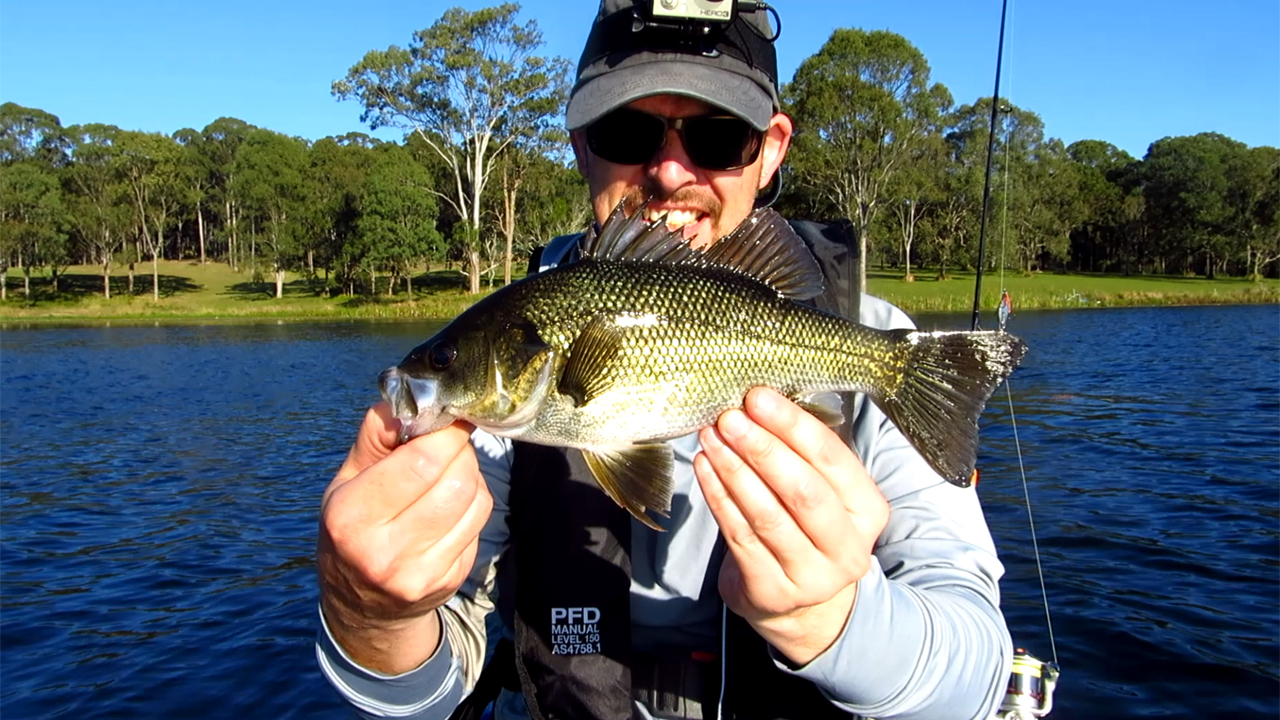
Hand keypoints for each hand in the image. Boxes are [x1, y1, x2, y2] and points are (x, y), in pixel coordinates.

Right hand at [317, 402, 492, 674]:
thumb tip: (414, 396)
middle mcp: (384, 551)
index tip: (448, 420)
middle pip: (457, 481)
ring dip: (471, 477)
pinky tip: (450, 507)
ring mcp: (420, 572)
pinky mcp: (448, 581)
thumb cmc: (354, 527)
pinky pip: (480, 525)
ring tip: (448, 475)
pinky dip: (473, 506)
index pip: (421, 462)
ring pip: (476, 501)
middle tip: (449, 446)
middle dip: (461, 453)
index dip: (445, 434)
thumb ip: (377, 434)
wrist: (363, 605)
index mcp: (351, 516)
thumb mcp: (346, 479)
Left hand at [694, 387, 889, 665]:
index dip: (793, 426)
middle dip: (762, 448)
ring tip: (710, 437)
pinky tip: (705, 468)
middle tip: (729, 417)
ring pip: (767, 515)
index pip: (832, 460)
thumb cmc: (808, 526)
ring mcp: (811, 576)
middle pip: (802, 491)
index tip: (757, 396)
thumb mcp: (824, 491)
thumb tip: (760, 401)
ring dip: (734, 470)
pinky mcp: (772, 591)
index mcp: (868, 510)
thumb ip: (803, 453)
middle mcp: (848, 547)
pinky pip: (739, 536)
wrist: (800, 603)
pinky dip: (718, 497)